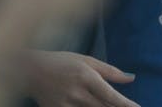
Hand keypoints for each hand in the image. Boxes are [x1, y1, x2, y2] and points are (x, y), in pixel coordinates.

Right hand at [23, 50, 138, 106]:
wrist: (29, 69)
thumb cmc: (60, 61)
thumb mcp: (85, 60)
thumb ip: (109, 71)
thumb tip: (132, 78)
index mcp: (86, 76)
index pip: (111, 96)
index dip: (127, 105)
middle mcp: (77, 91)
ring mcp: (66, 103)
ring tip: (103, 104)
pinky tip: (88, 106)